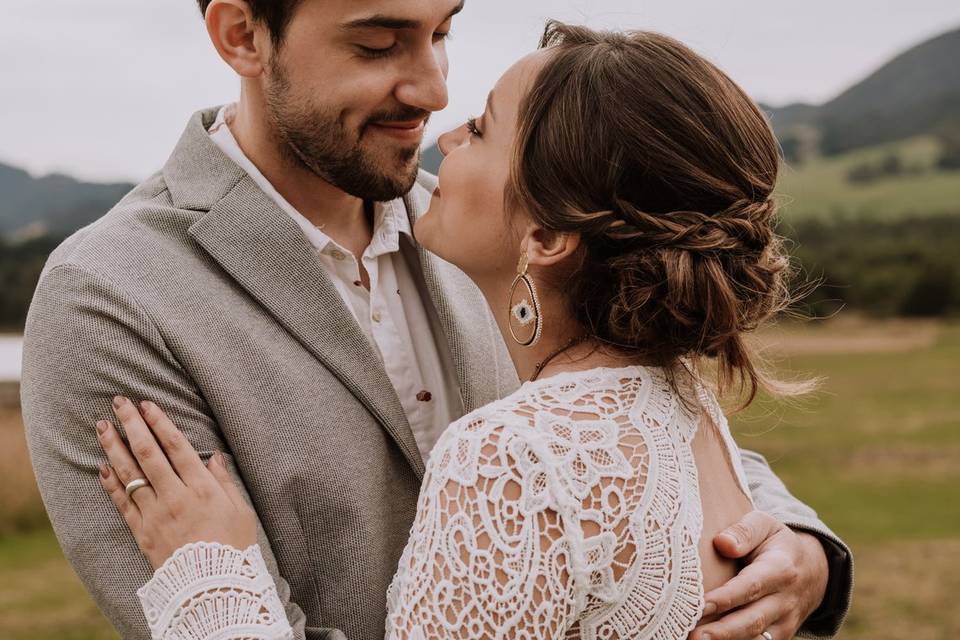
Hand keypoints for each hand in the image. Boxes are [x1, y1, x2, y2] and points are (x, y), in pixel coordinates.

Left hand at [94, 396, 256, 568]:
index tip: (147, 404)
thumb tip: (214, 456)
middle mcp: (175, 496)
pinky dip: (110, 484)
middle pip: (148, 453)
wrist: (212, 587)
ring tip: (102, 426)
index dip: (160, 423)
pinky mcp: (142, 532)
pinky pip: (122, 503)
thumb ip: (225, 481)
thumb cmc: (233, 548)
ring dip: (114, 447)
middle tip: (119, 402)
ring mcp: (155, 514)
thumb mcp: (240, 511)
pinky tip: (101, 466)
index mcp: (202, 488)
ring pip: (130, 474)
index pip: (176, 446)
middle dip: (132, 425)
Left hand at [689, 511, 828, 639]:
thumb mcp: (765, 525)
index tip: (700, 604)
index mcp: (780, 569)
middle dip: (723, 631)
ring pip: (756, 639)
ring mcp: (785, 622)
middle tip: (694, 636)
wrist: (813, 570)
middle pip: (752, 620)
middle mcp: (785, 600)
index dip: (725, 598)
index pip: (750, 586)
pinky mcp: (780, 636)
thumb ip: (744, 531)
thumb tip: (722, 543)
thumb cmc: (777, 543)